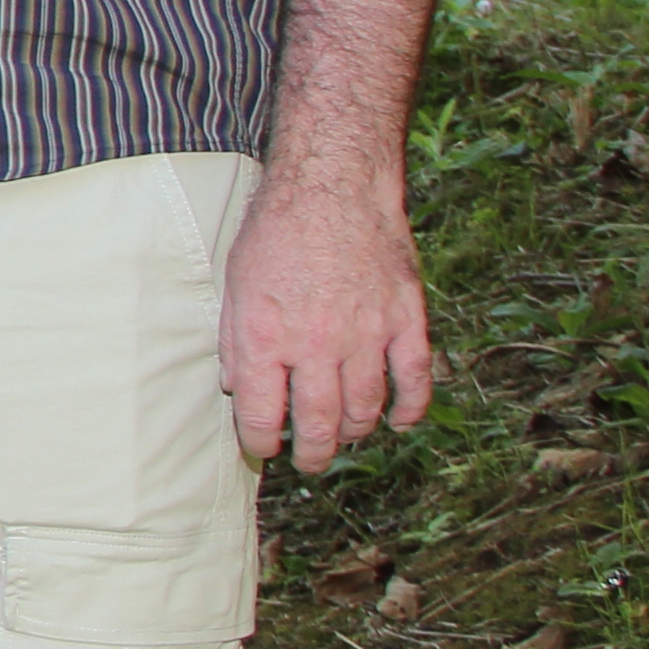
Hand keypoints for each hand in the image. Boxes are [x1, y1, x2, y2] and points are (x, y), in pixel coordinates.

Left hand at [224, 171, 435, 472]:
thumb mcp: (234, 284)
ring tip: (344, 439)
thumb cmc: (275, 231)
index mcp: (263, 338)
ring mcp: (366, 335)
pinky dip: (409, 409)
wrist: (333, 186)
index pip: (261, 416)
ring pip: (364, 410)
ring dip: (354, 433)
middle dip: (312, 454)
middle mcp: (315, 345)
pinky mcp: (406, 320)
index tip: (264, 448)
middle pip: (318, 424)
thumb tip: (236, 388)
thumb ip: (233, 340)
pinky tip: (398, 422)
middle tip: (310, 462)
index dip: (262, 442)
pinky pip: (415, 381)